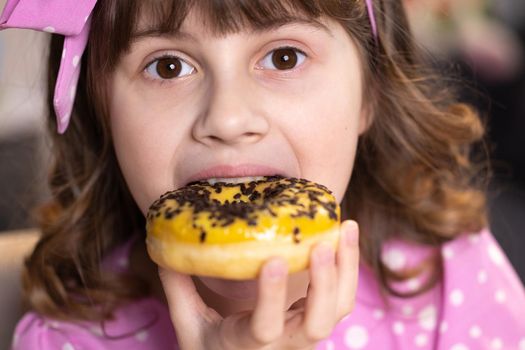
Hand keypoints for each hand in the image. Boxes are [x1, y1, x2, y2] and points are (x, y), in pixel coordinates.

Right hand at [159, 220, 359, 349]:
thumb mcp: (190, 328)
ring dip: (346, 268)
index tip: (274, 260)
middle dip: (324, 282)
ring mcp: (307, 333)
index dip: (272, 296)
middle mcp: (288, 343)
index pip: (266, 327)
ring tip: (345, 226)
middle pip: (318, 322)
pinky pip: (342, 298)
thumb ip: (180, 292)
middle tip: (322, 243)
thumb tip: (165, 253)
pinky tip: (345, 235)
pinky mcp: (319, 319)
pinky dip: (348, 268)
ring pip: (339, 308)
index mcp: (251, 346)